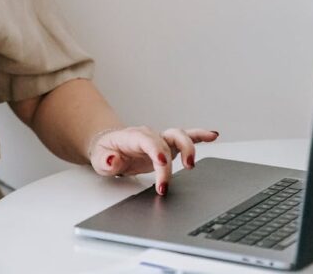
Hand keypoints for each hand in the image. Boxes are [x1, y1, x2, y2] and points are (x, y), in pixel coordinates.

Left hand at [88, 126, 218, 194]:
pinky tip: (213, 136)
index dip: (157, 151)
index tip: (162, 163)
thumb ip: (106, 160)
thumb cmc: (106, 152)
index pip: (148, 141)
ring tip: (192, 164)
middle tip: (174, 177)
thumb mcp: (99, 159)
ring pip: (179, 136)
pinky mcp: (168, 146)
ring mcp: (160, 140)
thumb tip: (113, 160)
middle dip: (173, 159)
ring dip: (190, 148)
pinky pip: (187, 138)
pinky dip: (200, 136)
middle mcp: (150, 135)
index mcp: (133, 136)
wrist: (109, 147)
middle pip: (167, 140)